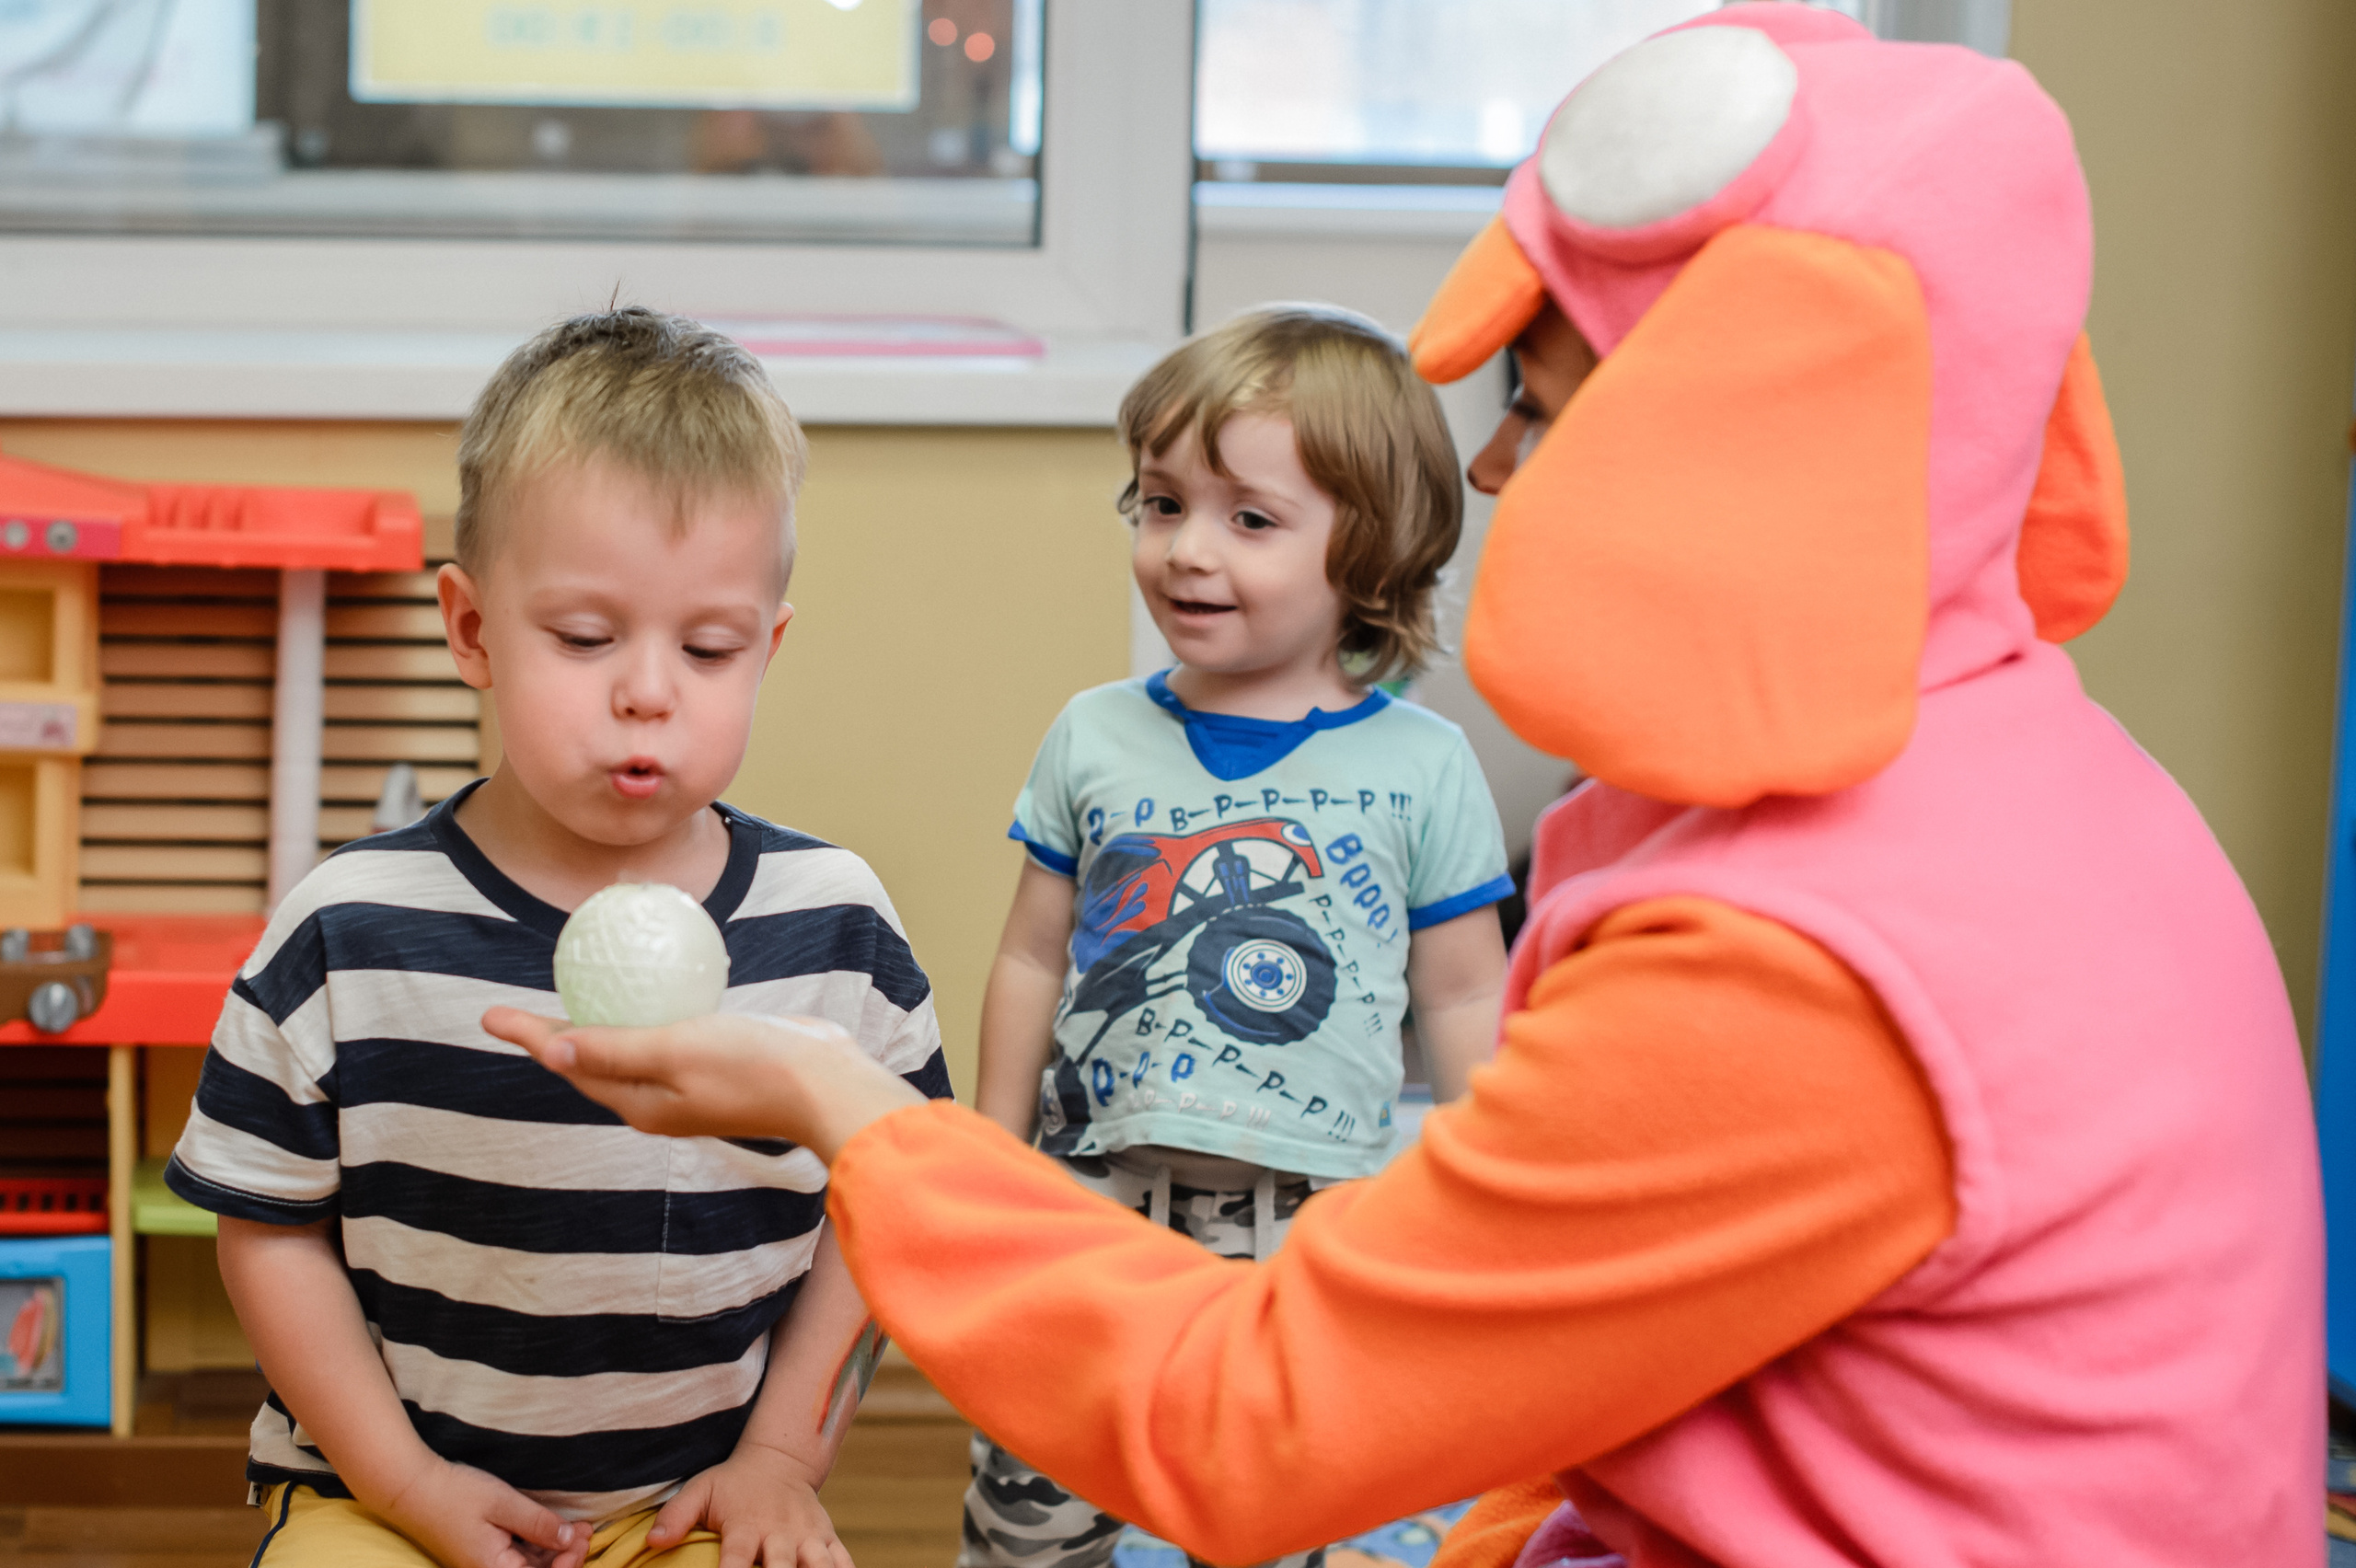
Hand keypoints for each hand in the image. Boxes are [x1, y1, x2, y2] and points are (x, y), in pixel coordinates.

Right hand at [370, 1453, 587, 1567]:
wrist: (410, 1488)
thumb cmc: (455, 1494)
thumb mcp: (504, 1504)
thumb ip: (538, 1525)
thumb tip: (569, 1540)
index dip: (568, 1564)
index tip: (583, 1537)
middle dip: (565, 1556)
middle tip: (584, 1529)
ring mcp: (482, 1564)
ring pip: (527, 1566)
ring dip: (553, 1550)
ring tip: (576, 1526)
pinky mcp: (479, 1553)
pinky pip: (514, 1556)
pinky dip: (536, 1545)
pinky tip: (552, 1527)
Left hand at [481, 1008, 922, 1161]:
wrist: (827, 1086)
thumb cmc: (752, 1067)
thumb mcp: (675, 1051)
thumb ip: (616, 1052)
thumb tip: (552, 1052)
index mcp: (641, 1103)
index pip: (570, 1064)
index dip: (529, 1038)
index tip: (490, 1015)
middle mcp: (658, 1100)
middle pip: (592, 1064)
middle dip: (554, 1040)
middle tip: (519, 1012)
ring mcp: (689, 1086)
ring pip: (627, 1054)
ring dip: (598, 1030)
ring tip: (575, 1003)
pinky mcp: (717, 1067)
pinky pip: (665, 1040)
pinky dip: (644, 1020)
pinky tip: (651, 996)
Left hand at [646, 1445, 853, 1567]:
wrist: (779, 1460)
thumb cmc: (732, 1484)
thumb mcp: (701, 1490)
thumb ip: (677, 1515)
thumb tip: (653, 1540)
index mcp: (746, 1524)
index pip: (737, 1557)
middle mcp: (779, 1531)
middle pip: (782, 1566)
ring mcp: (807, 1534)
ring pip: (819, 1564)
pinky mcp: (827, 1536)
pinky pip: (843, 1560)